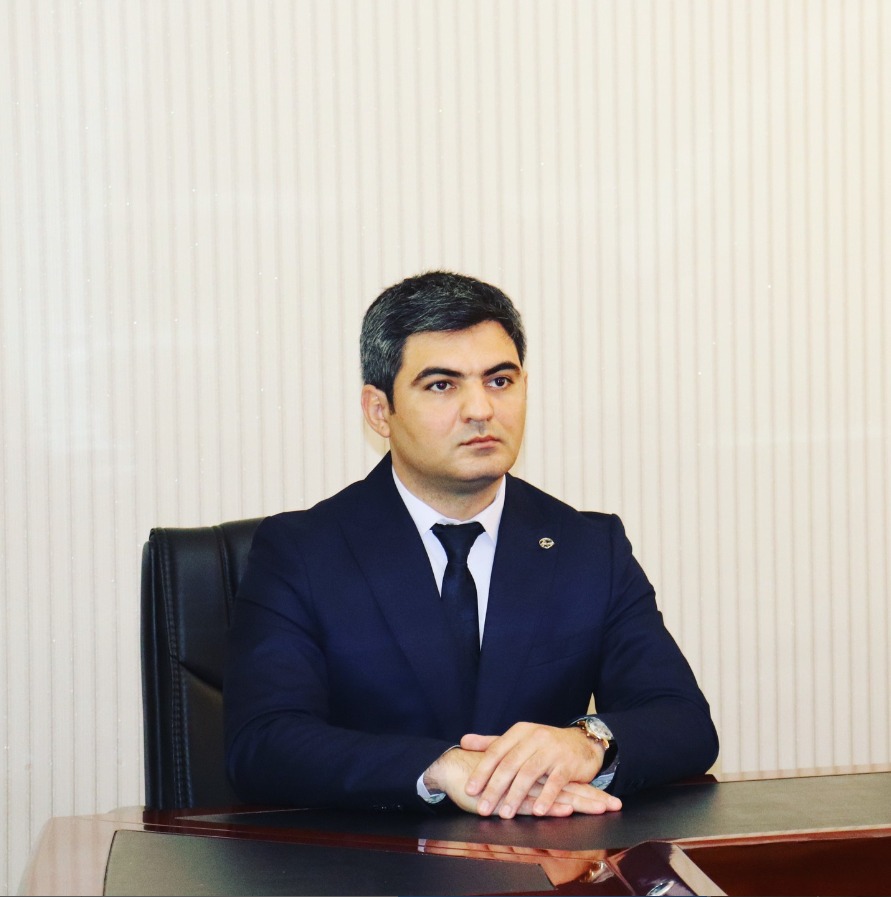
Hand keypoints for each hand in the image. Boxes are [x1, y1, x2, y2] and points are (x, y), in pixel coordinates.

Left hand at [460, 722, 621, 817]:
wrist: (582, 742)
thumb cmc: (545, 745)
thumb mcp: (519, 739)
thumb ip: (491, 742)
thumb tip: (463, 741)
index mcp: (519, 732)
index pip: (496, 751)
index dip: (482, 771)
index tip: (470, 789)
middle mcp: (534, 738)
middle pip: (510, 764)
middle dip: (495, 788)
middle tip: (483, 808)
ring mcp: (552, 750)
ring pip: (529, 773)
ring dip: (516, 795)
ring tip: (505, 814)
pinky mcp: (568, 763)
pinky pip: (555, 782)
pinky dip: (546, 797)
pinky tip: (537, 812)